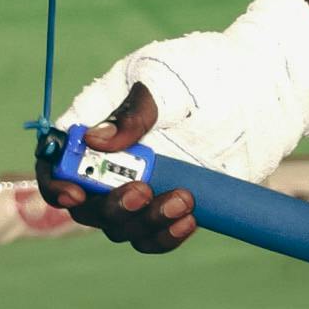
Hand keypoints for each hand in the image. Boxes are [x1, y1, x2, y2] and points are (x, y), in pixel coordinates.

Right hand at [39, 84, 197, 250]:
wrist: (253, 90)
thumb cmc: (198, 72)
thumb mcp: (163, 81)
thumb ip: (132, 113)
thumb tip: (94, 140)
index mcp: (93, 126)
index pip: (56, 161)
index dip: (56, 183)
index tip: (75, 192)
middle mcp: (108, 163)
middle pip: (86, 204)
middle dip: (110, 206)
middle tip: (143, 192)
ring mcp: (138, 188)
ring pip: (120, 227)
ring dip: (145, 222)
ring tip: (184, 200)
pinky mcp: (167, 206)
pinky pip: (153, 236)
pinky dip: (166, 236)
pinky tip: (189, 220)